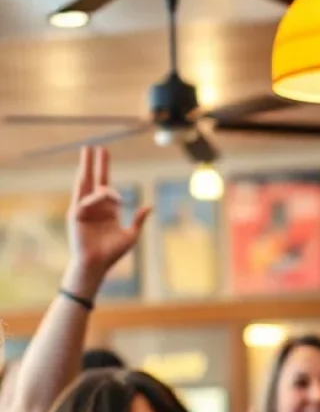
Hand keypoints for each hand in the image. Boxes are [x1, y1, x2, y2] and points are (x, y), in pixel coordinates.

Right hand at [65, 146, 151, 297]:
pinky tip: (105, 196)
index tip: (104, 154)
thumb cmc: (113, 253)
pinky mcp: (76, 215)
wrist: (97, 265)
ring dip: (85, 167)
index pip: (106, 185)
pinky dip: (96, 198)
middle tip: (94, 146)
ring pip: (85, 184)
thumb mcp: (131, 235)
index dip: (105, 169)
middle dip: (94, 163)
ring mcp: (84, 209)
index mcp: (108, 210)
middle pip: (93, 180)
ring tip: (88, 151)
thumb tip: (150, 206)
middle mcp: (95, 207)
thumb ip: (139, 220)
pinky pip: (86, 201)